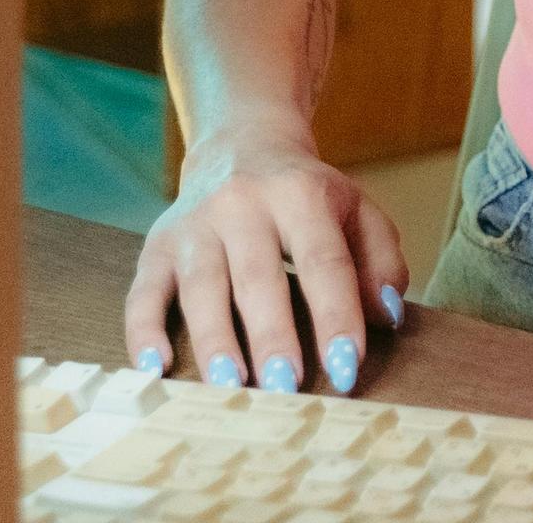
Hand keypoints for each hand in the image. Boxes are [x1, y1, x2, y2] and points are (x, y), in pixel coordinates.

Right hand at [126, 127, 412, 396]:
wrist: (241, 143)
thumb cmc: (307, 196)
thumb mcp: (357, 211)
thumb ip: (381, 261)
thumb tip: (388, 315)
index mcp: (301, 196)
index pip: (323, 262)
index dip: (337, 317)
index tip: (346, 368)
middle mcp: (243, 205)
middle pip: (258, 277)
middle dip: (272, 336)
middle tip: (285, 389)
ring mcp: (195, 225)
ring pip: (201, 286)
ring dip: (214, 341)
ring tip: (230, 389)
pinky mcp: (157, 245)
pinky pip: (144, 291)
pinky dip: (144, 331)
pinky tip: (155, 369)